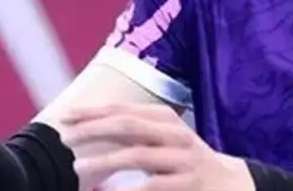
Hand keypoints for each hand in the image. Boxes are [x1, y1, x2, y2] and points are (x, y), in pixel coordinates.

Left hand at [61, 104, 253, 190]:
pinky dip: (127, 190)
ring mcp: (183, 159)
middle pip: (128, 126)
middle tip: (65, 138)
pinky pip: (152, 186)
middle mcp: (175, 134)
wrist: (228, 183)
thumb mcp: (162, 139)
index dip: (92, 113)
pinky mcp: (188, 183)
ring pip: (138, 155)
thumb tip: (88, 127)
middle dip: (93, 130)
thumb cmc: (183, 160)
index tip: (65, 118)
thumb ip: (133, 133)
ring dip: (105, 161)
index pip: (123, 111)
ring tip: (78, 167)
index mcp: (165, 119)